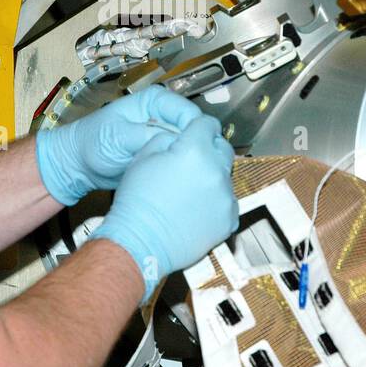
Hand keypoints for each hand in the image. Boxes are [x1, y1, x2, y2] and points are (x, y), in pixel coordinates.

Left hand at [34, 86, 201, 205]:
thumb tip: (175, 139)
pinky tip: (172, 178)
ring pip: (189, 147)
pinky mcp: (162, 153)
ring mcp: (164, 135)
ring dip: (185, 160)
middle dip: (191, 147)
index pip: (187, 111)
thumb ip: (146, 135)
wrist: (79, 164)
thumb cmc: (90, 143)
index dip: (193, 130)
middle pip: (193, 130)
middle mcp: (162, 115)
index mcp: (154, 100)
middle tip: (186, 166)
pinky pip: (179, 160)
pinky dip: (178, 169)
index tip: (191, 149)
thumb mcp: (118, 136)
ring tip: (177, 173)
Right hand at [91, 115, 237, 303]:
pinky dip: (216, 201)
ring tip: (189, 191)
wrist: (140, 242)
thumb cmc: (137, 202)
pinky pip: (228, 201)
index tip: (196, 132)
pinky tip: (196, 208)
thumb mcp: (143, 157)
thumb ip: (167, 139)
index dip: (199, 126)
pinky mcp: (228, 219)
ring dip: (212, 176)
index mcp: (194, 151)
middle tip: (192, 160)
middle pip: (223, 148)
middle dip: (209, 149)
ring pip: (225, 176)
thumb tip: (180, 137)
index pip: (207, 124)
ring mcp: (225, 197)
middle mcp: (215, 171)